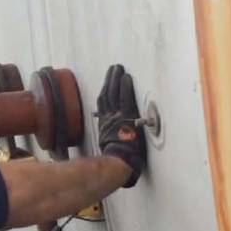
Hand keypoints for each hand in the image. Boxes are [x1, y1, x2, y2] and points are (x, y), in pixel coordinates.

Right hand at [96, 64, 145, 187]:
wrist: (119, 162)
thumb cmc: (117, 161)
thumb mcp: (108, 150)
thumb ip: (109, 142)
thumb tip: (110, 145)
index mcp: (105, 126)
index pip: (103, 105)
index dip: (105, 92)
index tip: (107, 83)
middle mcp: (108, 118)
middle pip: (107, 95)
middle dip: (110, 81)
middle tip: (113, 69)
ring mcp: (117, 116)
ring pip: (114, 93)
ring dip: (116, 79)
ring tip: (118, 68)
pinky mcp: (126, 116)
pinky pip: (125, 98)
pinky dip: (125, 87)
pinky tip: (126, 78)